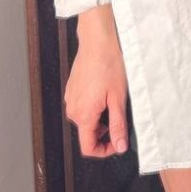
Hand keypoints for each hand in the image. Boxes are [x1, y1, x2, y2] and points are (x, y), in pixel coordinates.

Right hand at [67, 9, 128, 158]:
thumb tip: (120, 146)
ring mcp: (70, 98)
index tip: (118, 142)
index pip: (88, 147)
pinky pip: (82, 106)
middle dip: (105, 131)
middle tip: (120, 115)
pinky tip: (104, 91)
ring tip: (114, 99)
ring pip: (85, 119)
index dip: (104, 151)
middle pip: (88, 133)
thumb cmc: (109, 64)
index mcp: (83, 115)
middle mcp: (72, 109)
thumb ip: (118, 125)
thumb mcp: (118, 98)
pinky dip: (94, 106)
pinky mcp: (72, 89)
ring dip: (100, 117)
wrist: (98, 40)